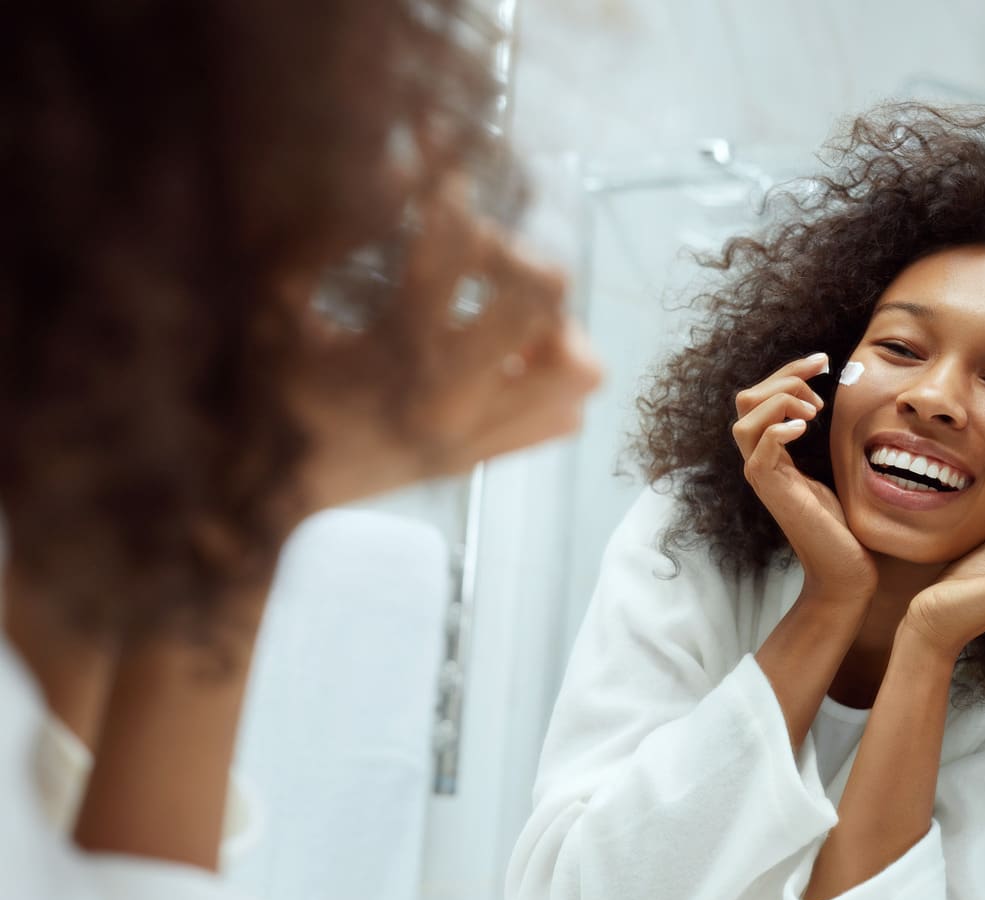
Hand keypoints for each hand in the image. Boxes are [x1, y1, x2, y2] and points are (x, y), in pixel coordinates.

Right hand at [290, 175, 600, 513]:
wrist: (265, 500)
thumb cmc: (263, 391)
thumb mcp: (276, 309)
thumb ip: (320, 242)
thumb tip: (381, 172)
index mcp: (396, 349)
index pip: (459, 246)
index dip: (454, 194)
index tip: (442, 177)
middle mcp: (451, 395)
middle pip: (544, 298)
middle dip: (515, 256)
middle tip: (481, 253)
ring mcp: (475, 434)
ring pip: (579, 368)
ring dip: (553, 328)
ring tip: (507, 315)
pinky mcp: (483, 459)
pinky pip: (565, 418)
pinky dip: (551, 382)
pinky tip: (509, 362)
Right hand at [732, 353, 875, 602]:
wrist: (845, 569)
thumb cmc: (844, 524)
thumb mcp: (835, 467)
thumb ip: (827, 437)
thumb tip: (840, 400)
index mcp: (773, 451)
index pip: (763, 396)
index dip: (789, 371)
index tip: (823, 361)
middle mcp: (760, 460)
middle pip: (746, 400)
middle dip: (783, 378)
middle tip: (820, 383)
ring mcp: (762, 476)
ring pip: (745, 420)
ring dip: (780, 402)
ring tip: (814, 410)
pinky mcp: (771, 491)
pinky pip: (760, 450)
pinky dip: (778, 429)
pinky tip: (804, 427)